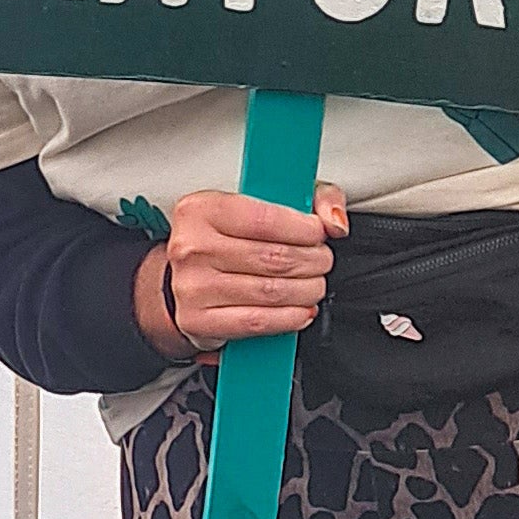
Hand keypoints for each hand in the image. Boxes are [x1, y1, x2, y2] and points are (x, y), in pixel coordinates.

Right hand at [137, 183, 347, 356]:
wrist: (185, 279)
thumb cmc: (223, 240)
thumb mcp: (260, 202)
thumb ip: (310, 197)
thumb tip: (333, 221)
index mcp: (202, 210)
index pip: (266, 219)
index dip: (304, 229)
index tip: (318, 233)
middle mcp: (192, 248)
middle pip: (274, 258)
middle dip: (312, 261)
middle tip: (321, 261)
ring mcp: (193, 287)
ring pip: (271, 291)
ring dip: (307, 290)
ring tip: (313, 284)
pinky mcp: (199, 321)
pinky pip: (258, 321)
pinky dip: (290, 317)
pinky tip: (301, 309)